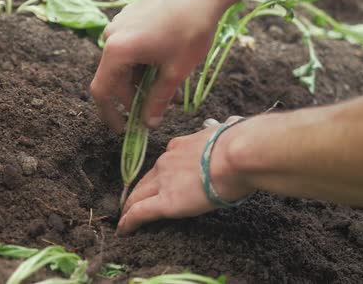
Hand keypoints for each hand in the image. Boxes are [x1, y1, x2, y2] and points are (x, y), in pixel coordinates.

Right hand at [90, 0, 226, 131]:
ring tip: (167, 89)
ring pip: (124, 63)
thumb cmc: (190, 31)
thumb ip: (158, 100)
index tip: (124, 130)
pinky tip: (163, 67)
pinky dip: (142, 63)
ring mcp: (119, 24)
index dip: (110, 114)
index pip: (103, 91)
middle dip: (133, 97)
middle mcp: (111, 36)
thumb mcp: (175, 72)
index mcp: (117, 50)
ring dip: (140, 81)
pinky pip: (129, 48)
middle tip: (154, 110)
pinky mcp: (129, 17)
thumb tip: (148, 123)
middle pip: (114, 77)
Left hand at [116, 116, 254, 235]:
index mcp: (181, 146)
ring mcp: (164, 181)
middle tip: (131, 202)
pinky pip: (140, 213)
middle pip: (146, 179)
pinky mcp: (165, 202)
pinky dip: (128, 222)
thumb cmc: (239, 145)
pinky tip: (123, 230)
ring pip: (139, 195)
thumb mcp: (223, 136)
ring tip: (125, 217)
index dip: (159, 174)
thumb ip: (219, 139)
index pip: (165, 163)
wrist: (237, 155)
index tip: (160, 181)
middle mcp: (167, 161)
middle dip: (137, 191)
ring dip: (130, 206)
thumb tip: (228, 131)